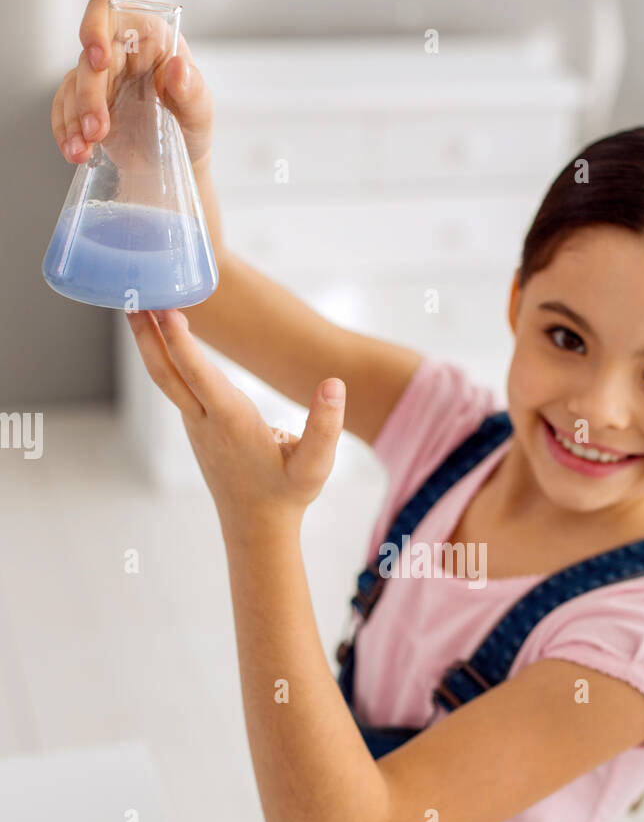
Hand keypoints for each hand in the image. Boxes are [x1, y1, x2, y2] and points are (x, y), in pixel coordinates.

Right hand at [50, 0, 213, 169]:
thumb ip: (193, 91)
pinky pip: (64, 107)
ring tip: (82, 150)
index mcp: (149, 36)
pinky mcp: (86, 101)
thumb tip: (178, 67)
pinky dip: (64, 129)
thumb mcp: (201, 112)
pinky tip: (73, 150)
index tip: (99, 60)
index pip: (110, 12)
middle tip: (97, 132)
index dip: (96, 29)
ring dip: (72, 118)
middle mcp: (120, 50)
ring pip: (72, 84)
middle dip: (88, 96)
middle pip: (88, 58)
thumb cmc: (192, 126)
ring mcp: (101, 76)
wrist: (179, 159)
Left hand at [126, 309, 345, 527]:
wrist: (258, 527)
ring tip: (139, 301)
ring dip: (150, 341)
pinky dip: (165, 356)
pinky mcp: (197, 424)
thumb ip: (326, 426)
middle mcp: (206, 421)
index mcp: (232, 424)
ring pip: (166, 378)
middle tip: (132, 294)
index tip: (167, 310)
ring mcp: (196, 424)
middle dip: (146, 335)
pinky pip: (175, 385)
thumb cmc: (288, 494)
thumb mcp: (317, 467)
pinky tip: (161, 334)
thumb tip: (333, 384)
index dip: (182, 343)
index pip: (200, 378)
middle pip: (165, 374)